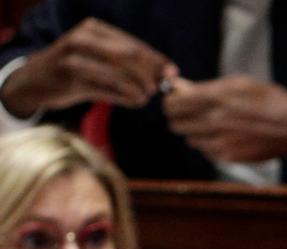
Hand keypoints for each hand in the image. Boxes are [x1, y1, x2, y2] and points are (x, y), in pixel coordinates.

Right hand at [0, 18, 173, 117]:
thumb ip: (128, 62)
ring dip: (139, 89)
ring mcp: (74, 59)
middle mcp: (82, 39)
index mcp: (93, 29)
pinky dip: (126, 98)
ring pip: (118, 75)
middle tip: (158, 88)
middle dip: (149, 74)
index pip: (133, 44)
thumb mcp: (98, 56)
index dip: (156, 60)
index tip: (173, 73)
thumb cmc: (75, 67)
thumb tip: (168, 73)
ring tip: (146, 97)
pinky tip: (136, 102)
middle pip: (128, 57)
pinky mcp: (70, 79)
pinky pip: (107, 90)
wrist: (35, 80)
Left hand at [163, 75, 286, 166]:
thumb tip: (180, 87)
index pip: (172, 104)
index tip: (177, 101)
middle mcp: (213, 120)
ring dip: (195, 133)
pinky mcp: (227, 156)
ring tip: (214, 126)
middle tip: (191, 114)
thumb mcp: (240, 84)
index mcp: (214, 98)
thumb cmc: (270, 101)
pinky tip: (227, 138)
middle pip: (174, 123)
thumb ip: (207, 87)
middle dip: (180, 118)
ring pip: (189, 139)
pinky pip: (205, 151)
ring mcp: (219, 140)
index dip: (171, 102)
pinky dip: (210, 145)